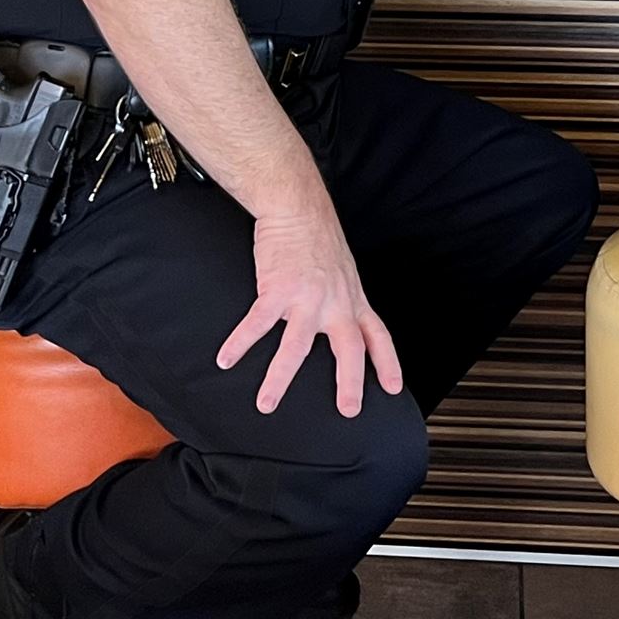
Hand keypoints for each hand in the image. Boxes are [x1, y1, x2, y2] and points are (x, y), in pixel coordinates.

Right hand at [217, 199, 404, 416]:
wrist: (298, 208)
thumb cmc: (318, 239)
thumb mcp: (343, 272)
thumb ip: (342, 299)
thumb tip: (338, 321)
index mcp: (353, 299)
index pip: (378, 335)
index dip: (387, 362)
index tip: (393, 388)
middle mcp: (336, 302)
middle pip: (350, 348)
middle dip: (350, 382)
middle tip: (348, 410)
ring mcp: (308, 297)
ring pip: (297, 346)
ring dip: (280, 378)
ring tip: (265, 404)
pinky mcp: (278, 289)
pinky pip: (258, 323)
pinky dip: (240, 343)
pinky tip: (226, 360)